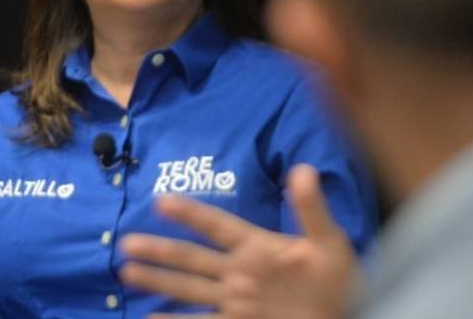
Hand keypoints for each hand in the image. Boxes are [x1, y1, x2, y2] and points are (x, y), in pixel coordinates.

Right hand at [118, 163, 358, 318]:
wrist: (345, 313)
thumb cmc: (338, 277)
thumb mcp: (328, 241)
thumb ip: (311, 209)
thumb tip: (302, 169)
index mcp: (257, 246)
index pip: (217, 225)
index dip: (191, 213)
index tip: (161, 200)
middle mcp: (239, 272)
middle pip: (192, 259)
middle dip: (160, 251)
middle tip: (127, 243)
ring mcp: (236, 301)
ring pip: (189, 289)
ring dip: (159, 281)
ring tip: (127, 273)